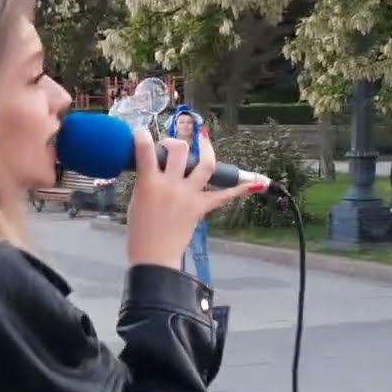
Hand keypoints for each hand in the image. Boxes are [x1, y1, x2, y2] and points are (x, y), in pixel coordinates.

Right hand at [126, 130, 250, 268]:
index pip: (145, 150)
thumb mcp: (136, 202)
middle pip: (179, 151)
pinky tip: (256, 183)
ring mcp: (189, 196)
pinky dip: (240, 189)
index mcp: (148, 183)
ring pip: (205, 165)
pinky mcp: (201, 208)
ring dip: (207, 150)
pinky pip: (223, 196)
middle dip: (175, 142)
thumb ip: (147, 183)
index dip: (142, 136)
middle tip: (172, 146)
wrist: (155, 258)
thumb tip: (156, 170)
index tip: (142, 133)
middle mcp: (171, 186)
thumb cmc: (139, 232)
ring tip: (204, 142)